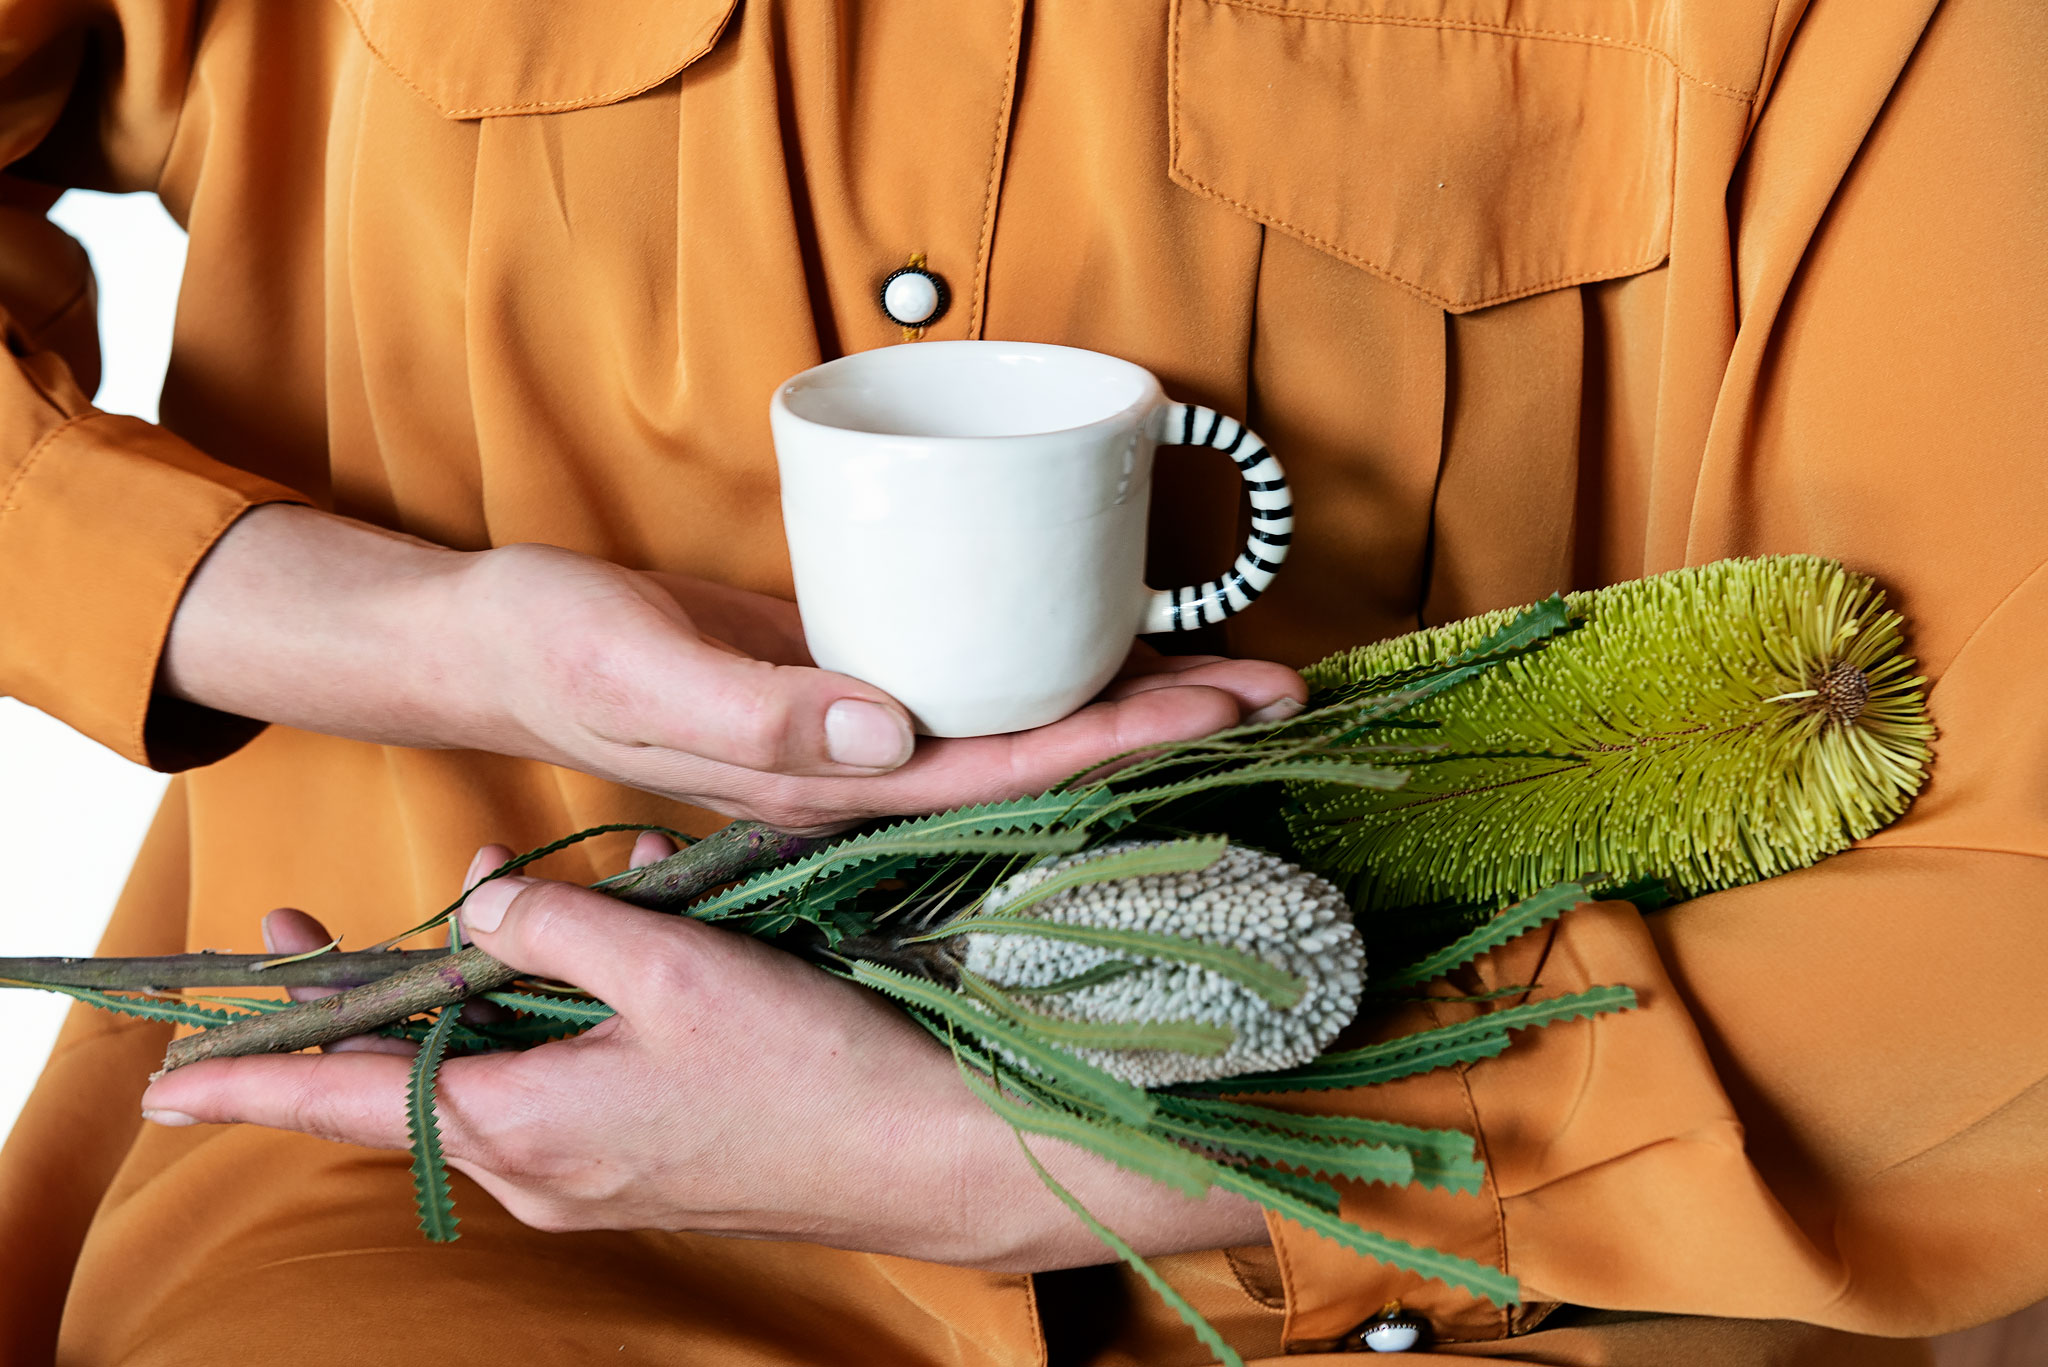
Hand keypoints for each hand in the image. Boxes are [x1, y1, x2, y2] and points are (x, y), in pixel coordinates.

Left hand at [138, 844, 1268, 1268]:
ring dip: (470, 983)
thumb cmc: (807, 1069)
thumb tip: (475, 914)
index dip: (255, 1076)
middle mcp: (542, 1164)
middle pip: (407, 1081)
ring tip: (479, 892)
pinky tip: (585, 943)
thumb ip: (557, 932)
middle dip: (354, 998)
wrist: (930, 1152)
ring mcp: (593, 1169)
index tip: (171, 1076)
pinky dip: (540, 1009)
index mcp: (527, 1124)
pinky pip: (552, 1077)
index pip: (349, 1101)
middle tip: (288, 933)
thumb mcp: (673, 971)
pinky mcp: (643, 1156)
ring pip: (485, 1068)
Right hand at [162, 506, 1305, 828]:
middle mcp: (862, 770)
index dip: (1119, 744)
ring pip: (1017, 722)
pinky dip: (1045, 661)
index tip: (1223, 713)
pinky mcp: (845, 681)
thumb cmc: (552, 646)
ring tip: (1234, 670)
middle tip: (1280, 684)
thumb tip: (889, 731)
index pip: (1004, 770)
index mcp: (828, 782)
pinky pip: (970, 679)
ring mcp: (858, 733)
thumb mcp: (637, 669)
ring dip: (1123, 698)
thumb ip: (756, 715)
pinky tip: (1104, 641)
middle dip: (1161, 724)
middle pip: (1040, 754)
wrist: (495, 642)